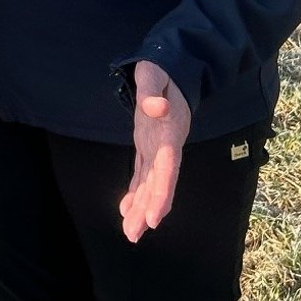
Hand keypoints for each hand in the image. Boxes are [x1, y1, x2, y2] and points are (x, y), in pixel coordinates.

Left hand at [119, 60, 190, 242]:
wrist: (173, 65)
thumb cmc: (161, 68)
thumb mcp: (154, 73)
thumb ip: (153, 90)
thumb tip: (157, 108)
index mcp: (170, 131)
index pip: (168, 168)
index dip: (162, 194)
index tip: (155, 218)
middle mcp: (166, 144)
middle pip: (159, 182)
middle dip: (148, 209)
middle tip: (134, 235)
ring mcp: (158, 146)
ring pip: (151, 182)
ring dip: (142, 207)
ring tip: (130, 232)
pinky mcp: (149, 145)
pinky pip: (144, 174)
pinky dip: (136, 192)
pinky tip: (127, 210)